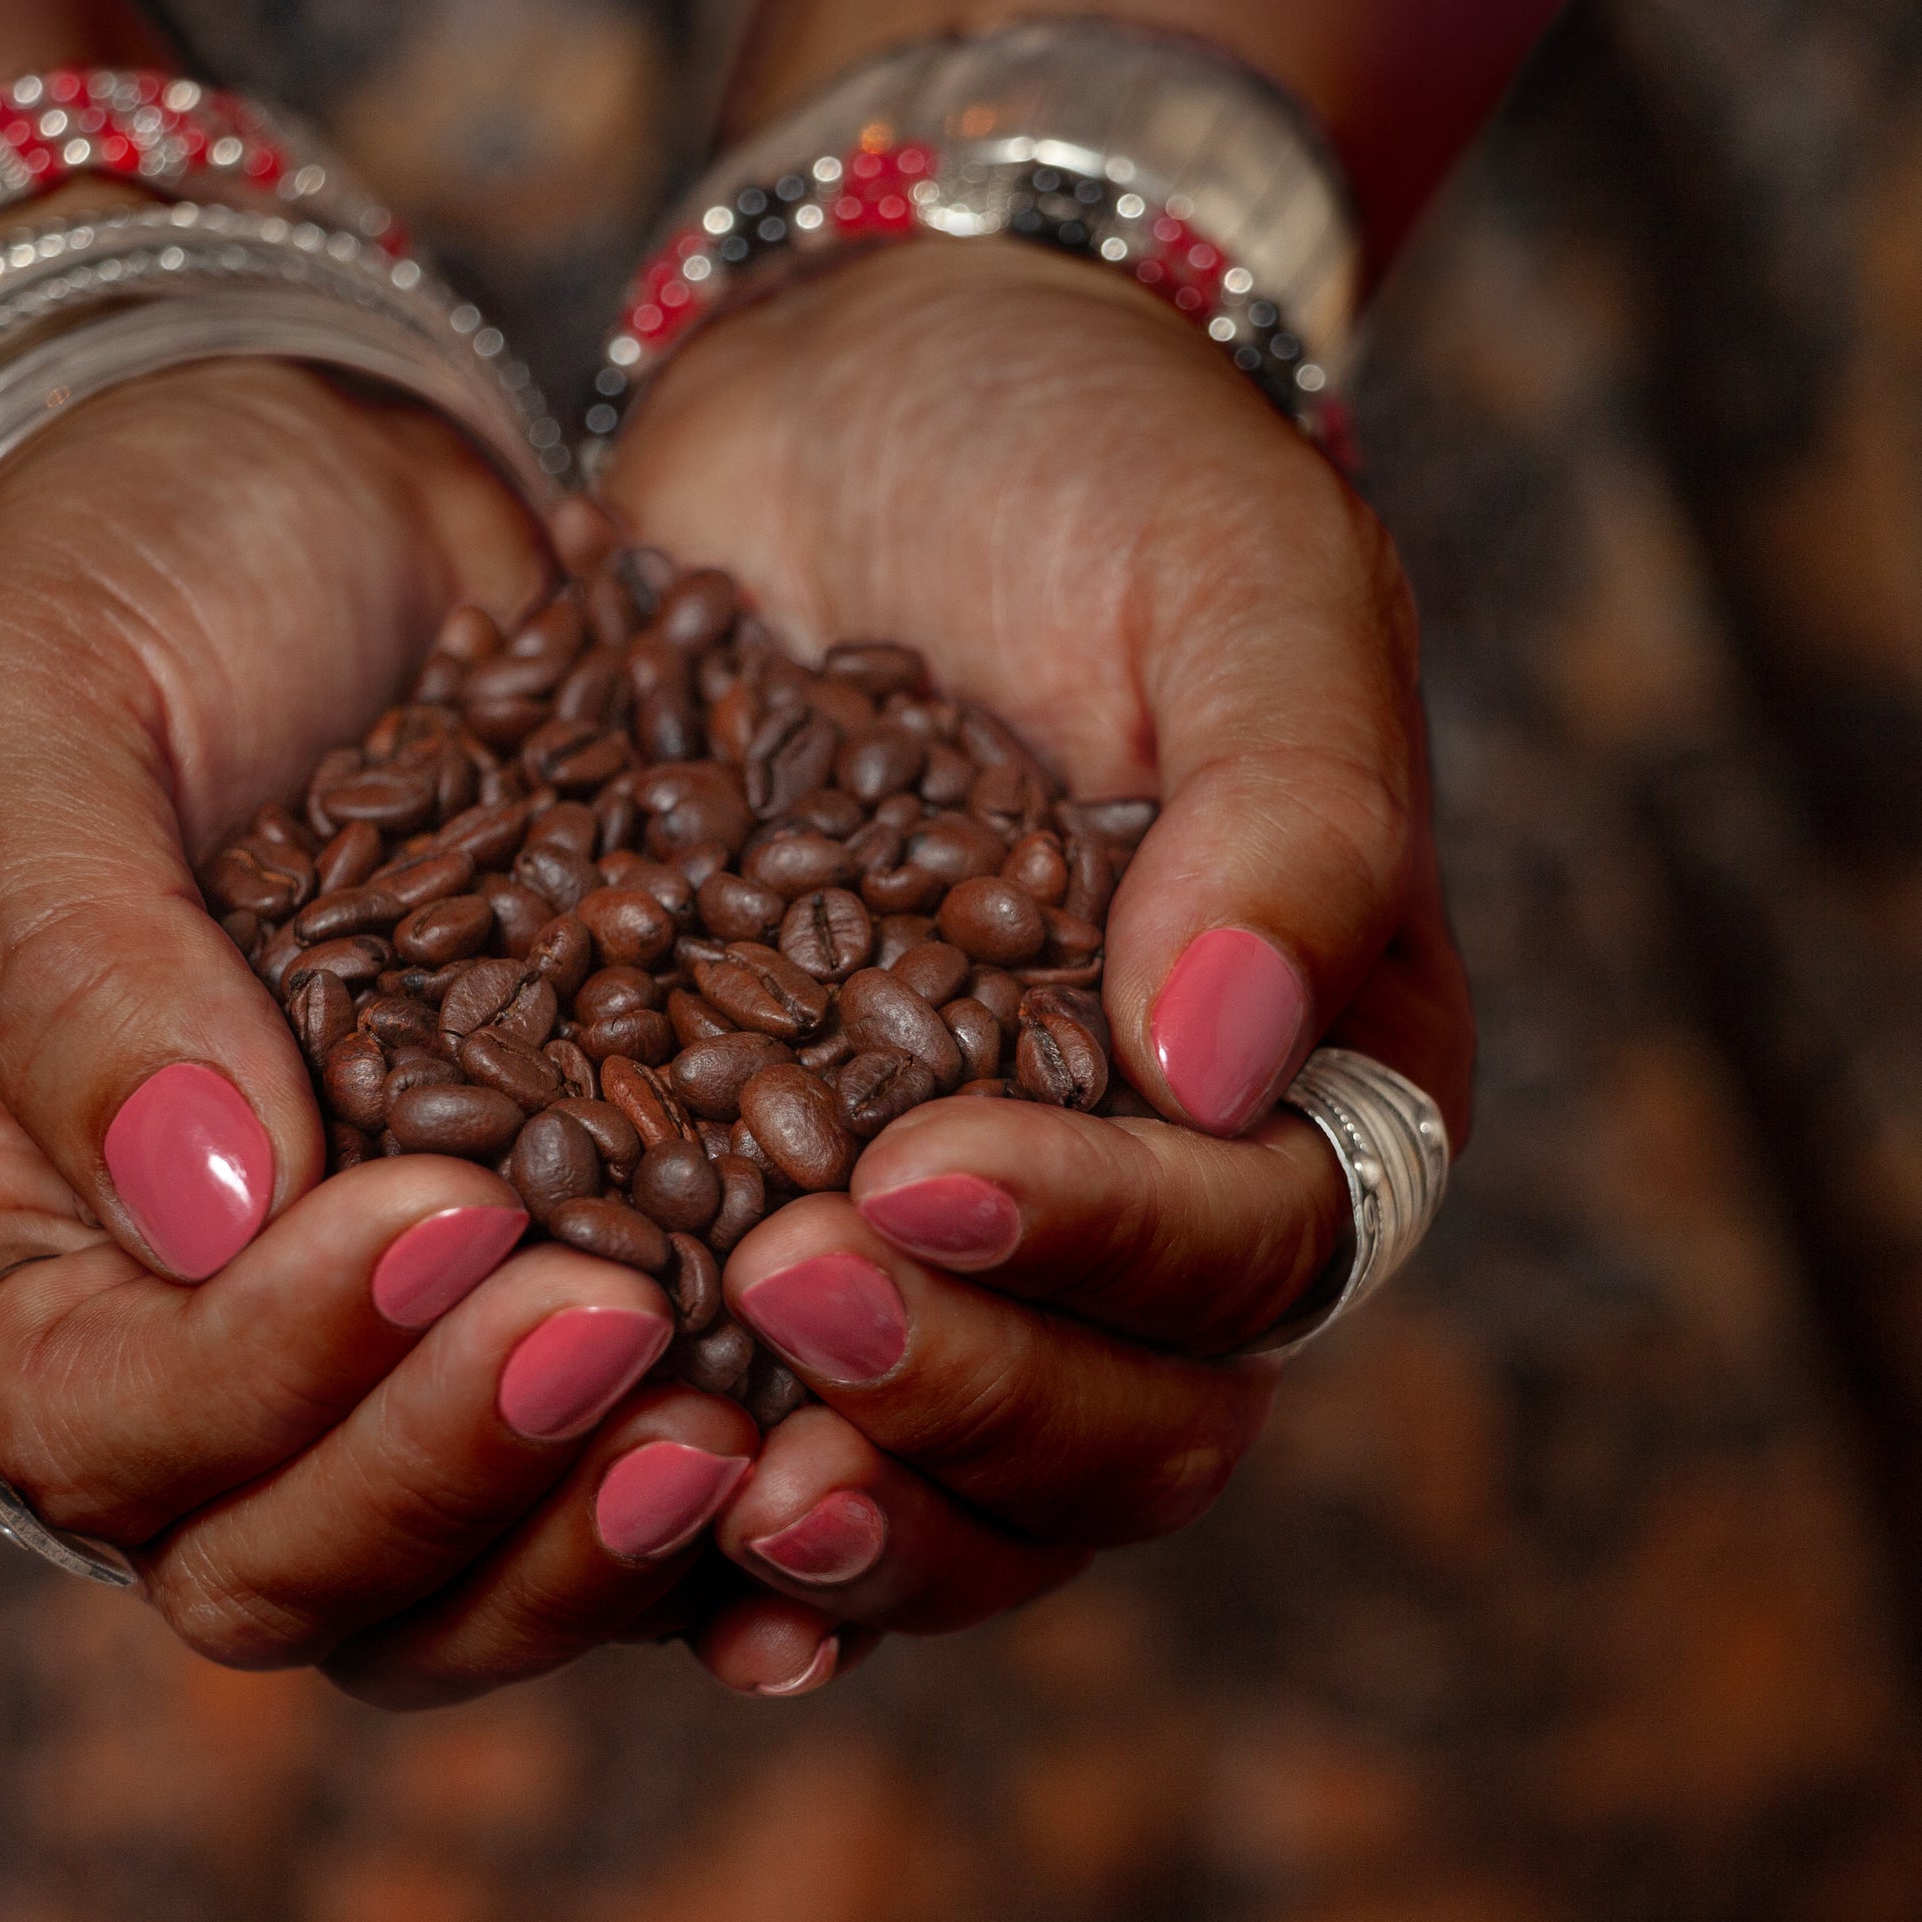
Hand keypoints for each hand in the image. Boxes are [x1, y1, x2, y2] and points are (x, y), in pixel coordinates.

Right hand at [0, 362, 759, 1706]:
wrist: (311, 497)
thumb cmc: (112, 574)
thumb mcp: (34, 710)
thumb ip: (81, 956)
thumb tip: (200, 1206)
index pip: (80, 1417)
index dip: (255, 1370)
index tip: (446, 1210)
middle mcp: (133, 1333)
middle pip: (261, 1564)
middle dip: (441, 1478)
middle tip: (619, 1327)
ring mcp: (330, 1348)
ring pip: (433, 1590)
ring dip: (576, 1539)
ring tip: (735, 1422)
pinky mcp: (504, 1312)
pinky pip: (580, 1491)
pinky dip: (693, 1515)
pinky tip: (816, 1450)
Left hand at [599, 238, 1474, 1688]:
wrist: (873, 394)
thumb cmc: (1100, 466)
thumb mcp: (1239, 579)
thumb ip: (1286, 810)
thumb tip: (1227, 1066)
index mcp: (1303, 1078)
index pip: (1249, 1254)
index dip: (1097, 1248)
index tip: (919, 1169)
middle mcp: (1144, 1200)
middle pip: (1118, 1432)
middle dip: (960, 1397)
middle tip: (781, 1296)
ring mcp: (957, 1235)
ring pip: (959, 1485)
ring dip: (847, 1511)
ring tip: (702, 1479)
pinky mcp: (771, 1214)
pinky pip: (776, 1427)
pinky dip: (711, 1513)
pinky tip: (618, 1527)